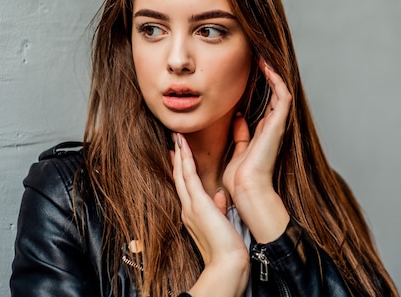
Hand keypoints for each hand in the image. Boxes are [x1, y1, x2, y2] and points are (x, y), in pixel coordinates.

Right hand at [172, 133, 248, 296]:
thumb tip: (219, 195)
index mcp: (193, 214)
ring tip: (177, 138)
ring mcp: (190, 205)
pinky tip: (182, 148)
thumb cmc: (226, 247)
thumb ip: (218, 208)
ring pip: (181, 174)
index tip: (178, 156)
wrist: (226, 262)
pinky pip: (188, 176)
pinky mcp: (197, 203)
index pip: (185, 188)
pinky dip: (185, 160)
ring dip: (179, 154)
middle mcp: (187, 208)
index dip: (180, 170)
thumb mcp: (221, 223)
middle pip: (179, 178)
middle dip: (177, 159)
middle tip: (174, 141)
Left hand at [222, 59, 290, 241]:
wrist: (246, 188)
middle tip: (258, 57)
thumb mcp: (238, 149)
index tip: (251, 70)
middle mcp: (272, 127)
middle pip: (275, 95)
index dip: (261, 87)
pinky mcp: (279, 124)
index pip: (266, 104)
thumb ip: (240, 134)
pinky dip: (276, 80)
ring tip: (262, 57)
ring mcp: (277, 125)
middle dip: (268, 76)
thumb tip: (238, 116)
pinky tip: (266, 67)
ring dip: (273, 74)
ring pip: (281, 91)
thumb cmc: (239, 176)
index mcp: (263, 133)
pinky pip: (282, 96)